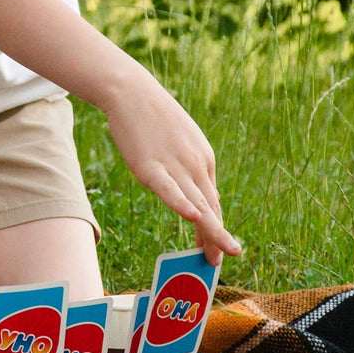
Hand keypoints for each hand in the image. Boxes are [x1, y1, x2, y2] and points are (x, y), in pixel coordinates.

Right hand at [104, 71, 240, 265]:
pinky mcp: (150, 166)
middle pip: (210, 208)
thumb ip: (192, 171)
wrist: (131, 91)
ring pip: (196, 204)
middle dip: (217, 238)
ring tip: (218, 256)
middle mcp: (196, 165)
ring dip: (210, 232)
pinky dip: (181, 203)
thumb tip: (204, 199)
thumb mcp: (182, 143)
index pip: (212, 201)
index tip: (218, 249)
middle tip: (222, 261)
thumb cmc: (153, 118)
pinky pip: (169, 189)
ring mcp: (174, 166)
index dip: (216, 228)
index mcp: (204, 160)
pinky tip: (192, 217)